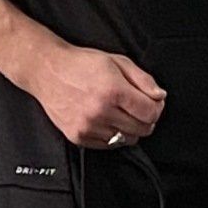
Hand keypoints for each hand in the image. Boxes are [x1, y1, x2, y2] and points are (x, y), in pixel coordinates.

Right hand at [28, 43, 165, 149]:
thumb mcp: (117, 61)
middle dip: (146, 119)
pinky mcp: (78, 137)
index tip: (153, 103)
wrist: (47, 71)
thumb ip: (143, 79)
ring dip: (129, 128)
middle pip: (141, 129)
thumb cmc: (81, 64)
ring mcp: (88, 126)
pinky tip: (107, 120)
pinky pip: (108, 145)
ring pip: (126, 139)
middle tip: (138, 108)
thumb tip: (159, 96)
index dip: (156, 108)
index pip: (150, 113)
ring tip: (120, 113)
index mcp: (113, 90)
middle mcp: (100, 111)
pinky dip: (113, 135)